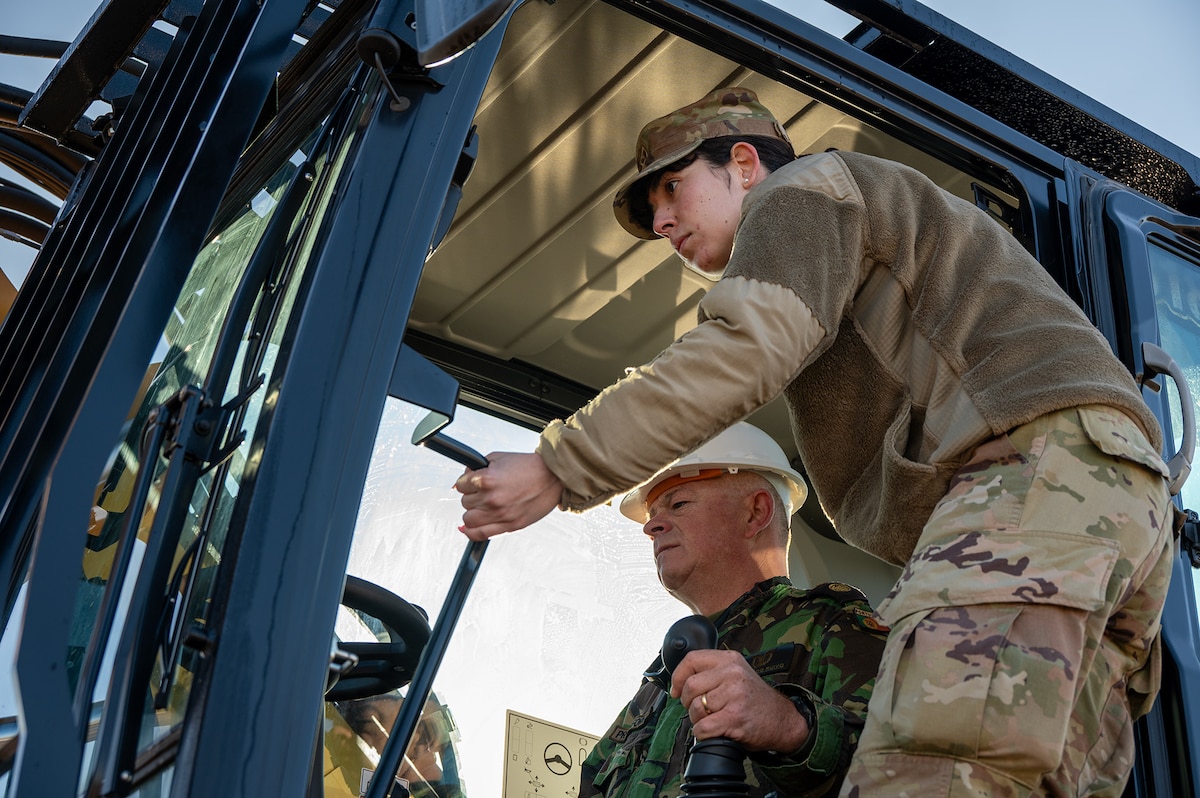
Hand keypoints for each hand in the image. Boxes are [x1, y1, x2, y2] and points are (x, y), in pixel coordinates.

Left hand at [454, 452, 562, 539]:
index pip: (460, 485)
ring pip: (468, 520)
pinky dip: (470, 532)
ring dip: (473, 512)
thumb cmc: (527, 466)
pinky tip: (468, 528)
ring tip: (484, 506)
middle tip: (486, 491)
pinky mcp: (509, 526)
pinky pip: (479, 535)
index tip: (473, 482)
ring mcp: (500, 515)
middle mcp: (491, 499)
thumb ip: (475, 468)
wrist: (552, 477)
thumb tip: (459, 484)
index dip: (466, 482)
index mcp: (487, 480)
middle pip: (465, 502)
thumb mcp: (498, 458)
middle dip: (472, 496)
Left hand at [671, 650, 808, 753]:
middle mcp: (732, 674)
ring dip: (697, 719)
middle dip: (687, 702)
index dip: (678, 676)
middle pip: (690, 686)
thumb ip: (714, 672)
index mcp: (730, 660)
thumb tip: (680, 681)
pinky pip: (703, 727)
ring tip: (711, 719)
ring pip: (695, 707)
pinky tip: (714, 731)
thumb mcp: (738, 674)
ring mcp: (734, 695)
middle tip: (697, 709)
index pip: (692, 659)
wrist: (783, 720)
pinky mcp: (735, 717)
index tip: (676, 689)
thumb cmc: (756, 700)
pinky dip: (703, 733)